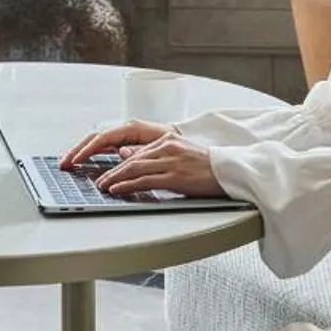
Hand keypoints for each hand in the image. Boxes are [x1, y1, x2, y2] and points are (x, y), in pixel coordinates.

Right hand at [61, 120, 168, 171]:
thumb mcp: (161, 146)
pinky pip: (103, 146)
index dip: (88, 150)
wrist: (187, 142)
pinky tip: (83, 161)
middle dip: (78, 149)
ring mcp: (124, 136)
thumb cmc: (176, 144)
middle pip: (95, 137)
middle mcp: (125, 129)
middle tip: (64, 163)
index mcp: (132, 128)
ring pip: (96, 141)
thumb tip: (121, 151)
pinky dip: (91, 152)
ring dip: (81, 151)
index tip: (76, 160)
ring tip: (68, 162)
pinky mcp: (125, 142)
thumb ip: (140, 149)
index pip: (103, 138)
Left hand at [93, 134, 226, 200]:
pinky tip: (118, 190)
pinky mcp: (175, 176)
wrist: (230, 171)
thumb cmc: (207, 167)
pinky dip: (128, 185)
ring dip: (116, 178)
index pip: (136, 152)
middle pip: (132, 160)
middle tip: (100, 181)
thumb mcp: (179, 155)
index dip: (119, 163)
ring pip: (135, 169)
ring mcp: (171, 161)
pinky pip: (145, 181)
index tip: (108, 172)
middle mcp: (167, 147)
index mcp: (168, 140)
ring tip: (104, 187)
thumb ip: (155, 155)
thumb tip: (128, 154)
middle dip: (113, 171)